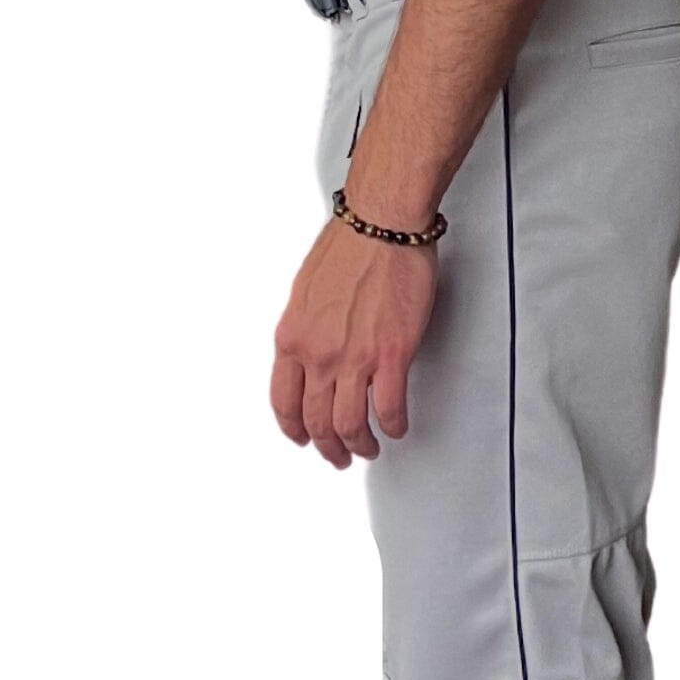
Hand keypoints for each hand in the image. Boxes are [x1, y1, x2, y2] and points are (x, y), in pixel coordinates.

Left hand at [271, 219, 437, 469]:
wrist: (382, 223)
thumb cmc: (349, 245)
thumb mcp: (305, 293)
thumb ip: (305, 331)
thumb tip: (311, 355)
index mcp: (292, 338)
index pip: (284, 402)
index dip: (294, 429)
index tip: (303, 438)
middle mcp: (318, 353)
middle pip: (317, 421)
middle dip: (328, 448)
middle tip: (339, 456)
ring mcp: (354, 357)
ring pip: (350, 425)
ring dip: (360, 445)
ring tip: (368, 448)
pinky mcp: (391, 355)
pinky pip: (389, 408)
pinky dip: (392, 427)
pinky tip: (396, 428)